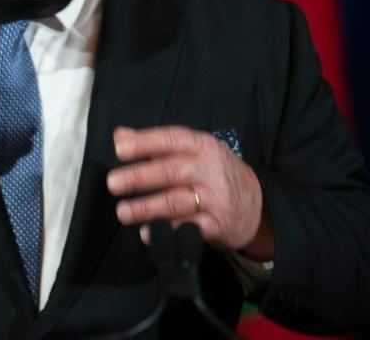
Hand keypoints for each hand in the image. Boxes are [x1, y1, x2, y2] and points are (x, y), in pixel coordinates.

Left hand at [106, 126, 272, 260]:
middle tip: (113, 183)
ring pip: (176, 201)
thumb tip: (120, 136)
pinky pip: (188, 228)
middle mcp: (209, 169)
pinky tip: (147, 233)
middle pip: (171, 170)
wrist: (256, 204)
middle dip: (139, 177)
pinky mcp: (217, 224)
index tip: (120, 150)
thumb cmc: (213, 172)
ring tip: (123, 212)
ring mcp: (214, 198)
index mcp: (201, 146)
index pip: (170, 140)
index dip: (144, 143)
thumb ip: (154, 144)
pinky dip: (166, 231)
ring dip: (146, 208)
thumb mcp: (192, 150)